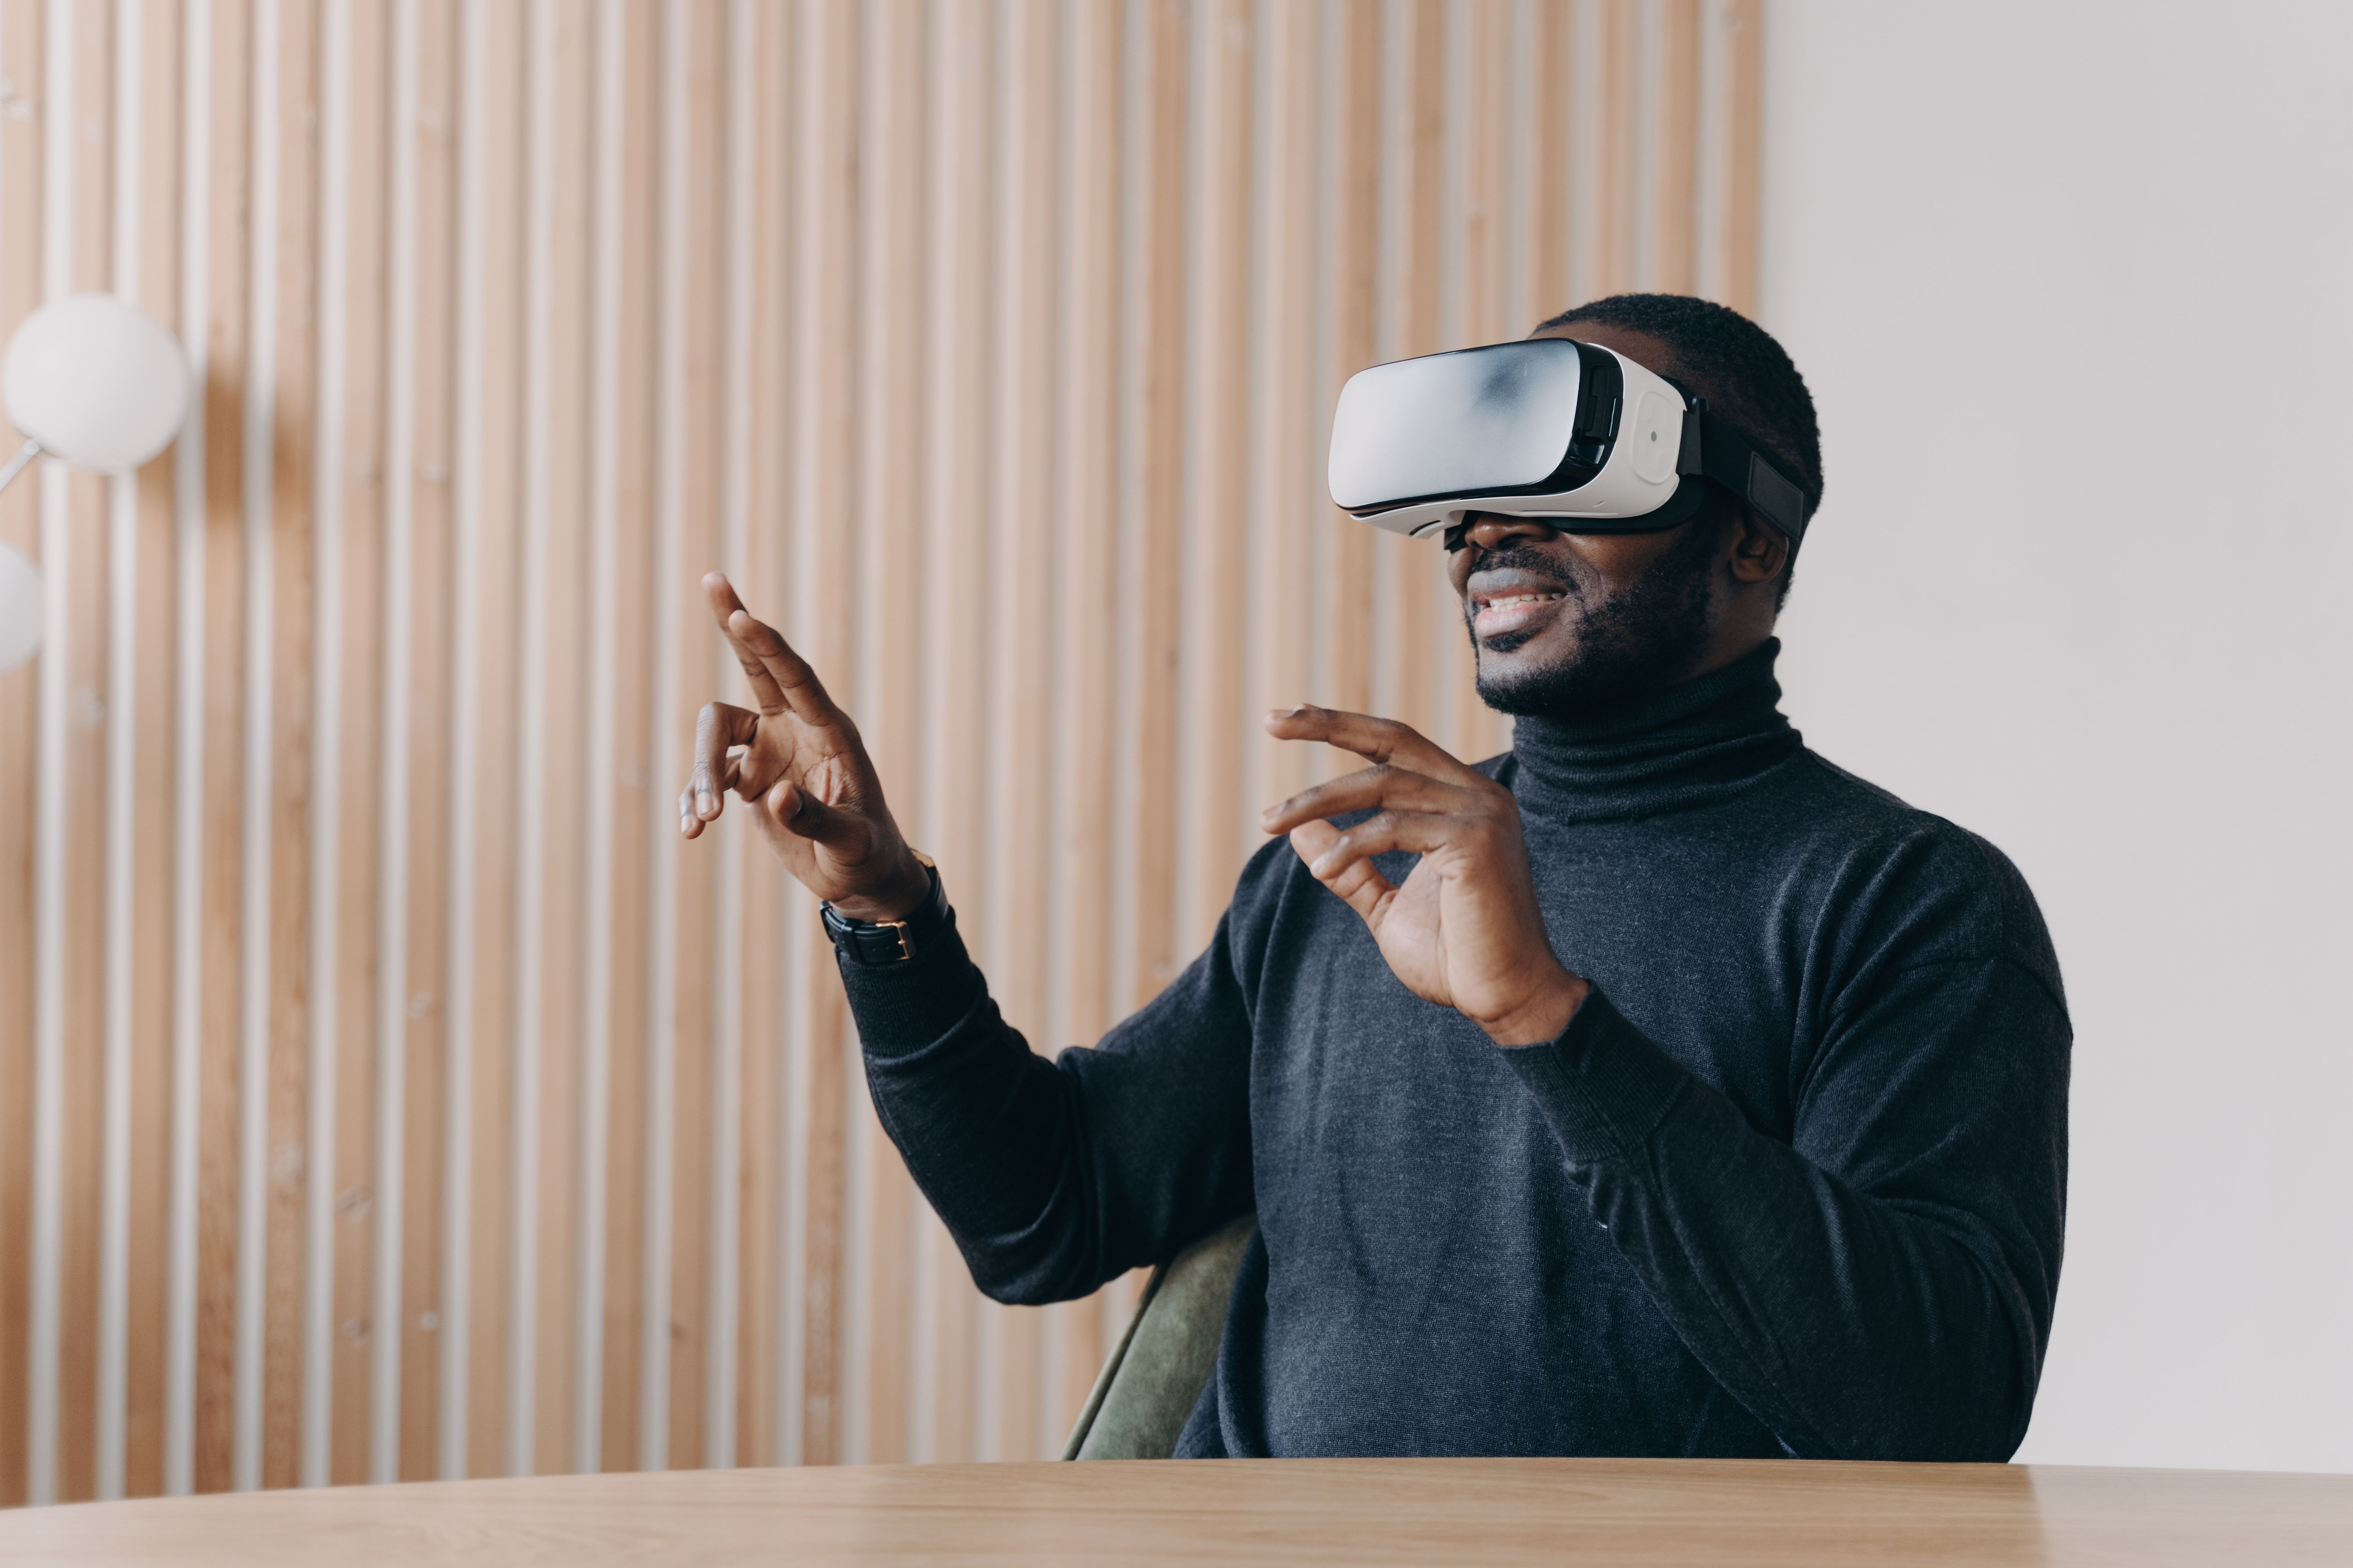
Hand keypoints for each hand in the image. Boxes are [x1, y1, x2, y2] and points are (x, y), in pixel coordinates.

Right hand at [678, 573, 930, 922]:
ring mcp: (768, 751)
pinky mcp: (747, 781)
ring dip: (701, 774)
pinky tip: (690, 834)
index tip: (741, 615)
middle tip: (713, 578)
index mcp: (830, 730)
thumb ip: (816, 818)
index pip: (795, 677)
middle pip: (755, 667)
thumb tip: (772, 797)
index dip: (767, 645)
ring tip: (703, 822)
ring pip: (716, 738)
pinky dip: (694, 802)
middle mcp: (795, 730)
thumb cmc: (868, 853)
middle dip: (732, 626)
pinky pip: (707, 780)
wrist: (861, 879)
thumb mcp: (851, 841)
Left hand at [1258, 707, 1586, 1046]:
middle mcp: (1478, 794)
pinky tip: (1321, 869)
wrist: (1506, 999)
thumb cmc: (1454, 956)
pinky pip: (1396, 827)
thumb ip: (1350, 866)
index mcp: (1463, 800)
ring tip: (1269, 821)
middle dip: (1329, 725)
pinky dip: (1351, 844)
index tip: (1287, 718)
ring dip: (1319, 800)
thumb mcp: (1387, 905)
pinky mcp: (1476, 841)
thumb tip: (1298, 829)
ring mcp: (1482, 813)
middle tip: (1270, 722)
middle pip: (1393, 740)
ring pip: (1385, 783)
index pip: (1398, 744)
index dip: (1342, 726)